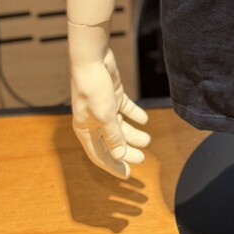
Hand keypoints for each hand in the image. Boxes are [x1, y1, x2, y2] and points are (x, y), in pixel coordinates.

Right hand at [70, 46, 150, 179]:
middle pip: (112, 142)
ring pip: (121, 127)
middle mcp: (94, 121)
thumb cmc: (93, 88)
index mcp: (86, 130)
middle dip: (127, 151)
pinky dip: (135, 115)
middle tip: (143, 159)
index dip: (113, 166)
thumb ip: (113, 136)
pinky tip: (145, 120)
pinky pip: (126, 109)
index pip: (99, 155)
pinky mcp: (113, 95)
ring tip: (148, 140)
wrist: (92, 59)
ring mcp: (104, 108)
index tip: (127, 175)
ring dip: (134, 134)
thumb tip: (120, 156)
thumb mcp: (105, 115)